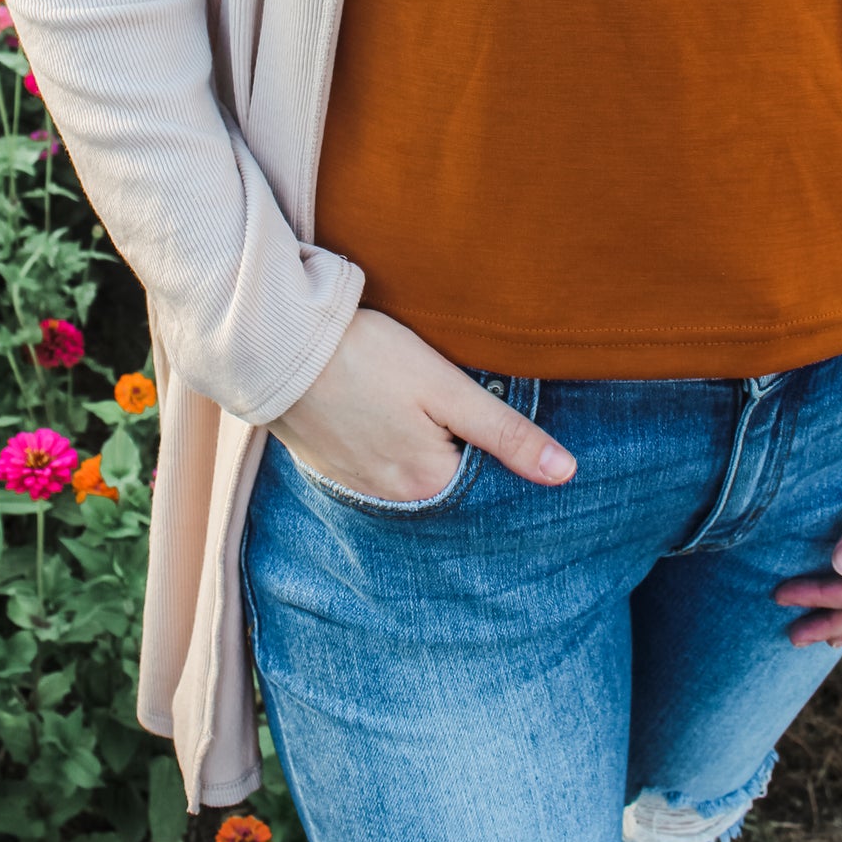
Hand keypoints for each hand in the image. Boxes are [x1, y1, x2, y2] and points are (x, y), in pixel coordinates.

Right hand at [266, 306, 576, 502]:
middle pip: (446, 479)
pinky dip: (385, 445)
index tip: (491, 413)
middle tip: (447, 402)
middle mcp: (392, 499)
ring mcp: (355, 485)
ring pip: (409, 472)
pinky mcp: (327, 465)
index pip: (486, 480)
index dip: (497, 446)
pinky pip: (373, 466)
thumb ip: (506, 432)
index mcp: (428, 484)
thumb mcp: (445, 386)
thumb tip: (566, 473)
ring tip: (414, 404)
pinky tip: (383, 412)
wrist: (275, 342)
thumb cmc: (366, 355)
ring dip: (420, 447)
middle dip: (458, 448)